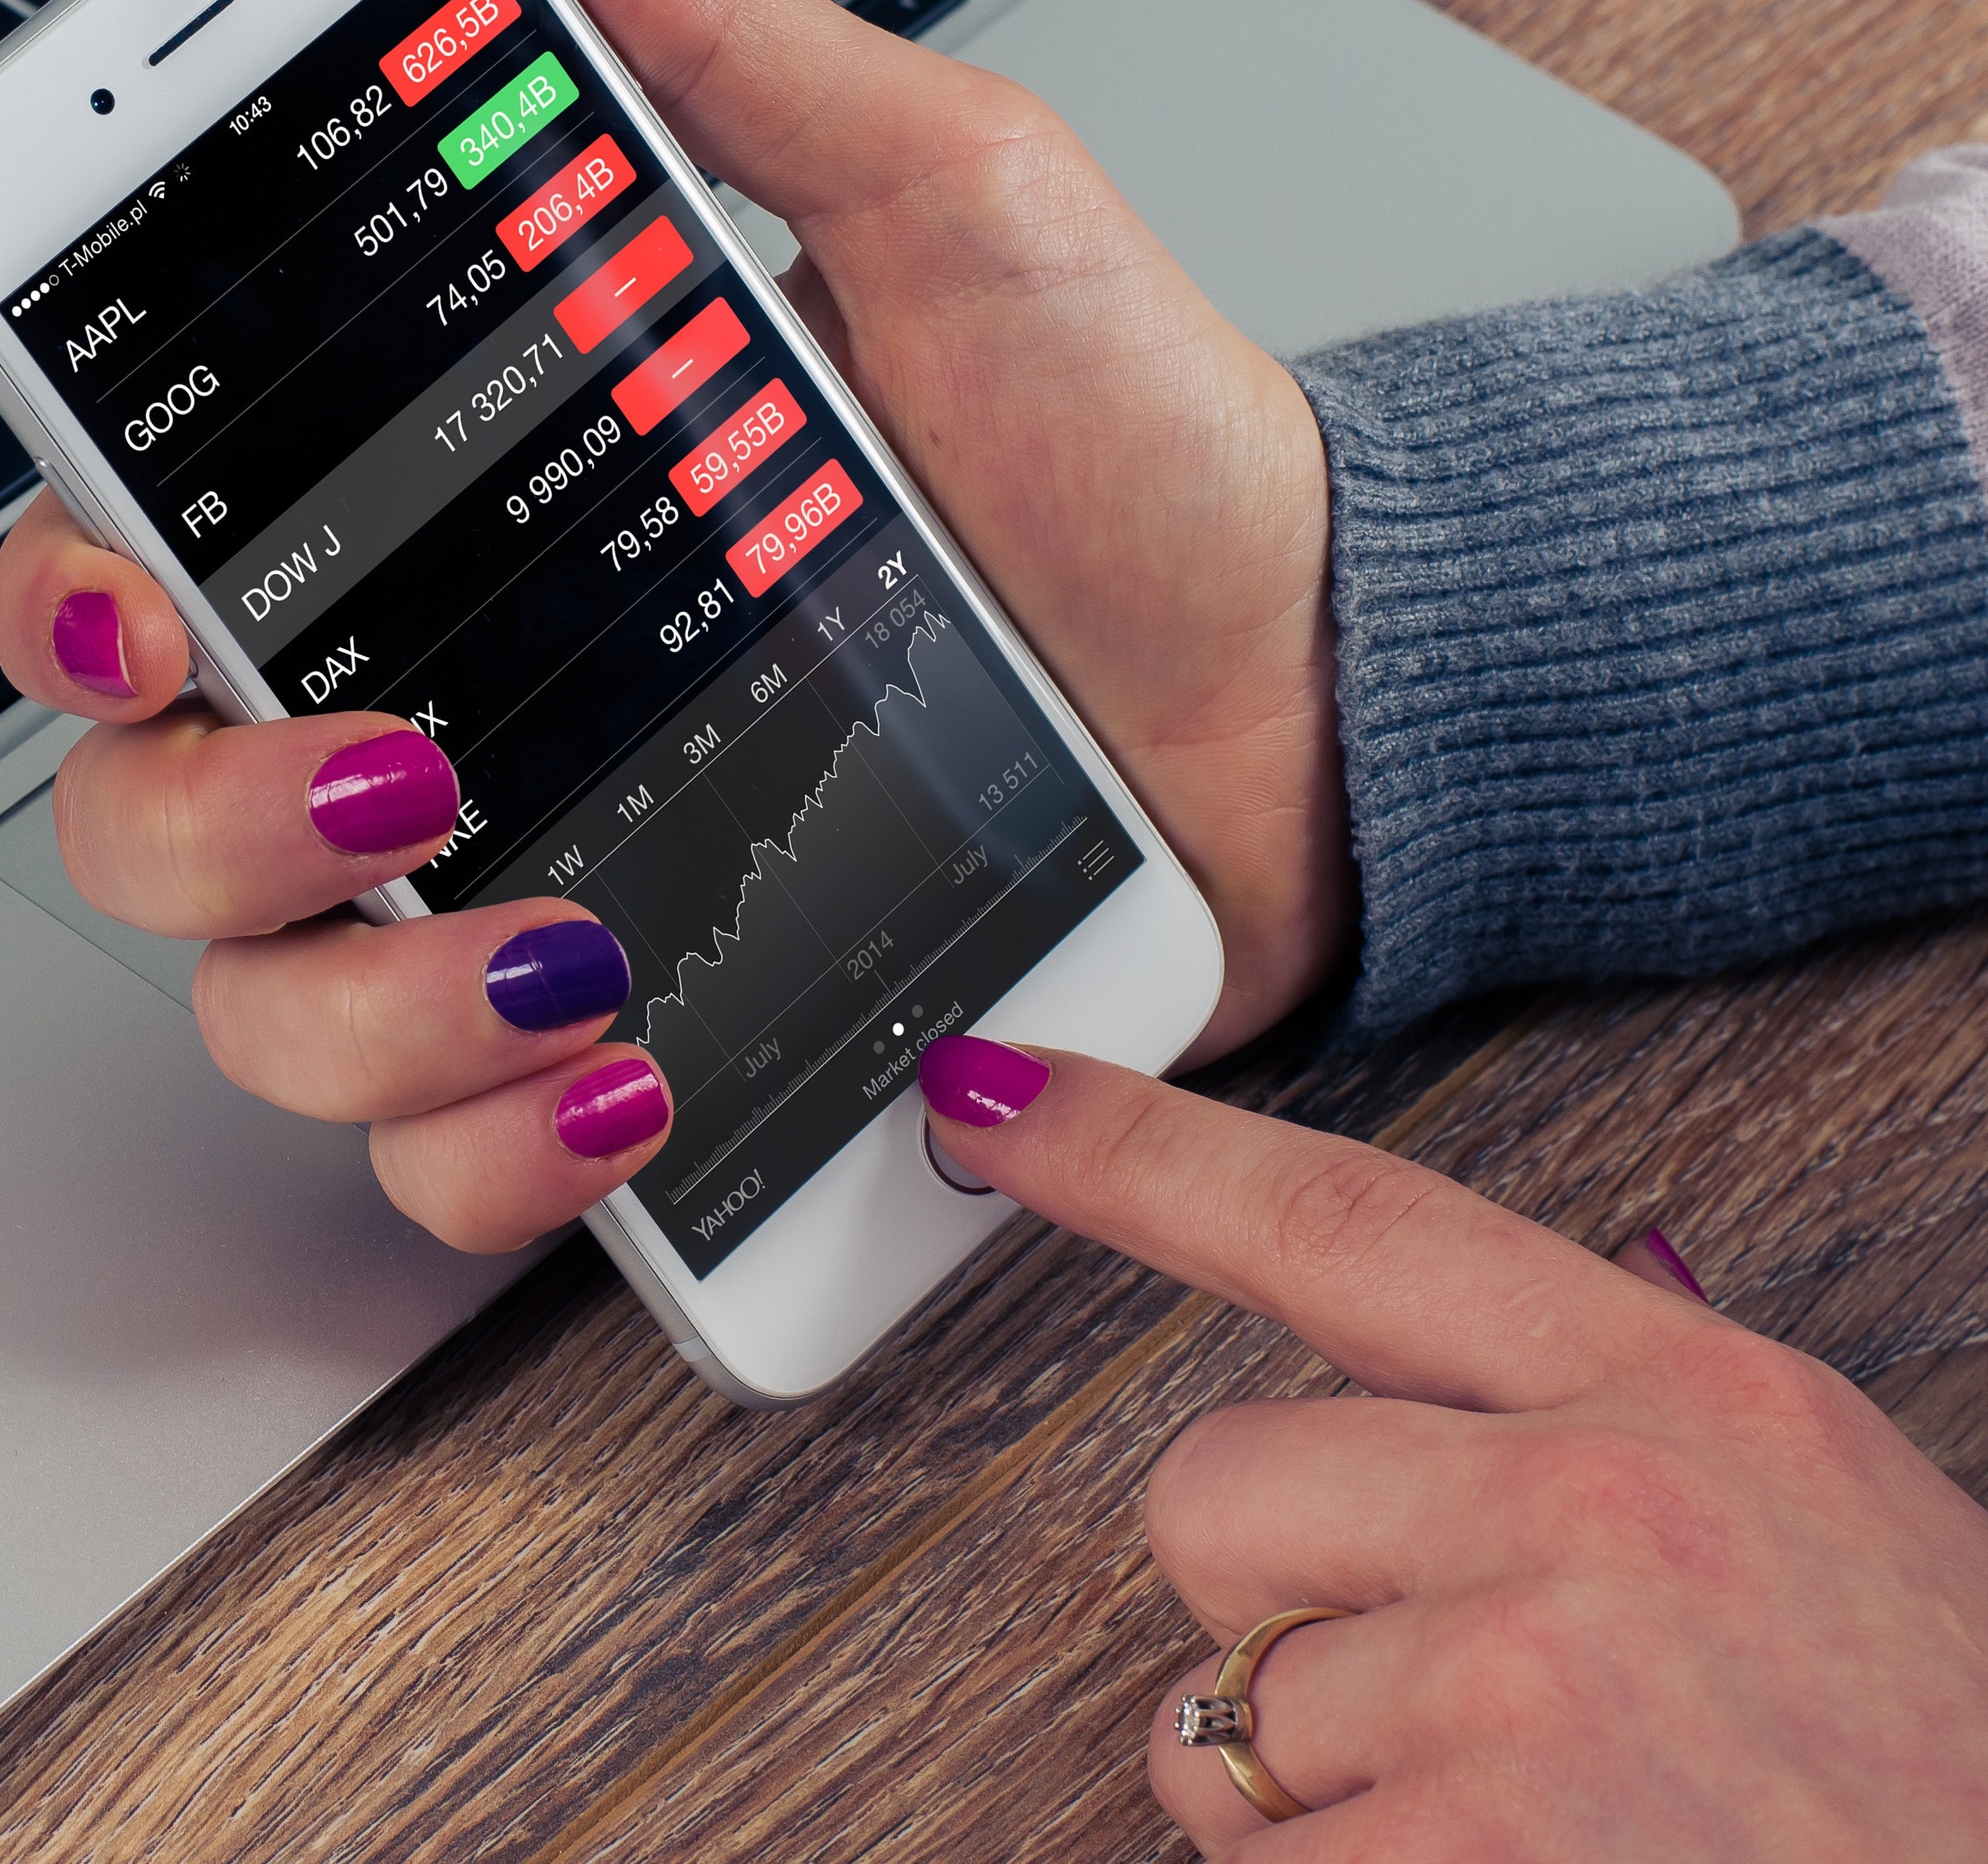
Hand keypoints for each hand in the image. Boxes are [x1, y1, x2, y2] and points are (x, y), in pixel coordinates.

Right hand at [0, 0, 1353, 1250]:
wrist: (1317, 689)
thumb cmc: (1132, 449)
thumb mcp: (942, 194)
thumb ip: (712, 49)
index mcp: (448, 513)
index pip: (140, 554)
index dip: (70, 596)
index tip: (142, 607)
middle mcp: (437, 716)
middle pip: (142, 815)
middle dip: (218, 821)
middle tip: (406, 775)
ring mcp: (508, 904)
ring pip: (266, 1016)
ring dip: (375, 1010)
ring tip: (581, 953)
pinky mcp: (622, 1057)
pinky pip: (446, 1167)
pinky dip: (500, 1151)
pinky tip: (628, 1075)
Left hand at [919, 1034, 1987, 1853]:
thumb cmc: (1945, 1783)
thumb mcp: (1825, 1538)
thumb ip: (1610, 1439)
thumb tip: (1402, 1390)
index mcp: (1692, 1398)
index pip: (1345, 1220)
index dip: (1138, 1151)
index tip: (990, 1095)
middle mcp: (1597, 1512)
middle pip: (1212, 1486)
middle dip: (1268, 1611)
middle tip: (1448, 1716)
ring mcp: (1528, 1692)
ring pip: (1217, 1718)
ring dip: (1318, 1809)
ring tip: (1526, 1841)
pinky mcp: (1469, 1862)